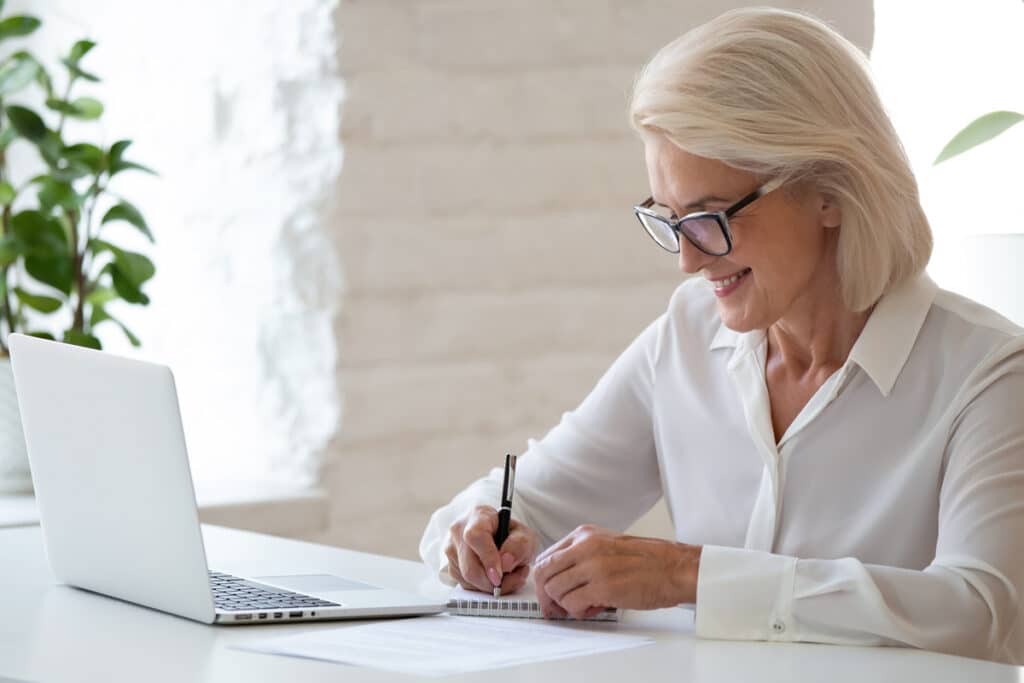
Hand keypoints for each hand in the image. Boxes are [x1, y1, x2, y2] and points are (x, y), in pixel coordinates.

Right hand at [445, 505, 539, 594]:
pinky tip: (495, 577)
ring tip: (509, 576)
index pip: (476, 537)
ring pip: (467, 579)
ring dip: (491, 586)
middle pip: (469, 566)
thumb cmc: (512, 535)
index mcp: (478, 516)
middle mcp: (459, 531)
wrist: (502, 539)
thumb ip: (520, 546)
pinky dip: (484, 588)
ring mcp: (451, 549)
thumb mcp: (525, 536)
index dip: (487, 558)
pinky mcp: (451, 566)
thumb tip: (505, 563)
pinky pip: (466, 585)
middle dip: (492, 581)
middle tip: (513, 580)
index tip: (500, 575)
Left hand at [531, 524, 701, 618]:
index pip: (546, 558)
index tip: (551, 594)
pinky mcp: (602, 587)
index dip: (545, 581)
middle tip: (560, 608)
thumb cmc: (646, 561)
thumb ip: (581, 556)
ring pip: (555, 591)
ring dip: (567, 605)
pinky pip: (572, 604)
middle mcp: (584, 547)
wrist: (674, 568)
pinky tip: (595, 608)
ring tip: (587, 605)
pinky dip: (579, 612)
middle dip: (548, 597)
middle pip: (544, 574)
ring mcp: (592, 566)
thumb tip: (559, 580)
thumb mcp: (607, 546)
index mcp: (584, 535)